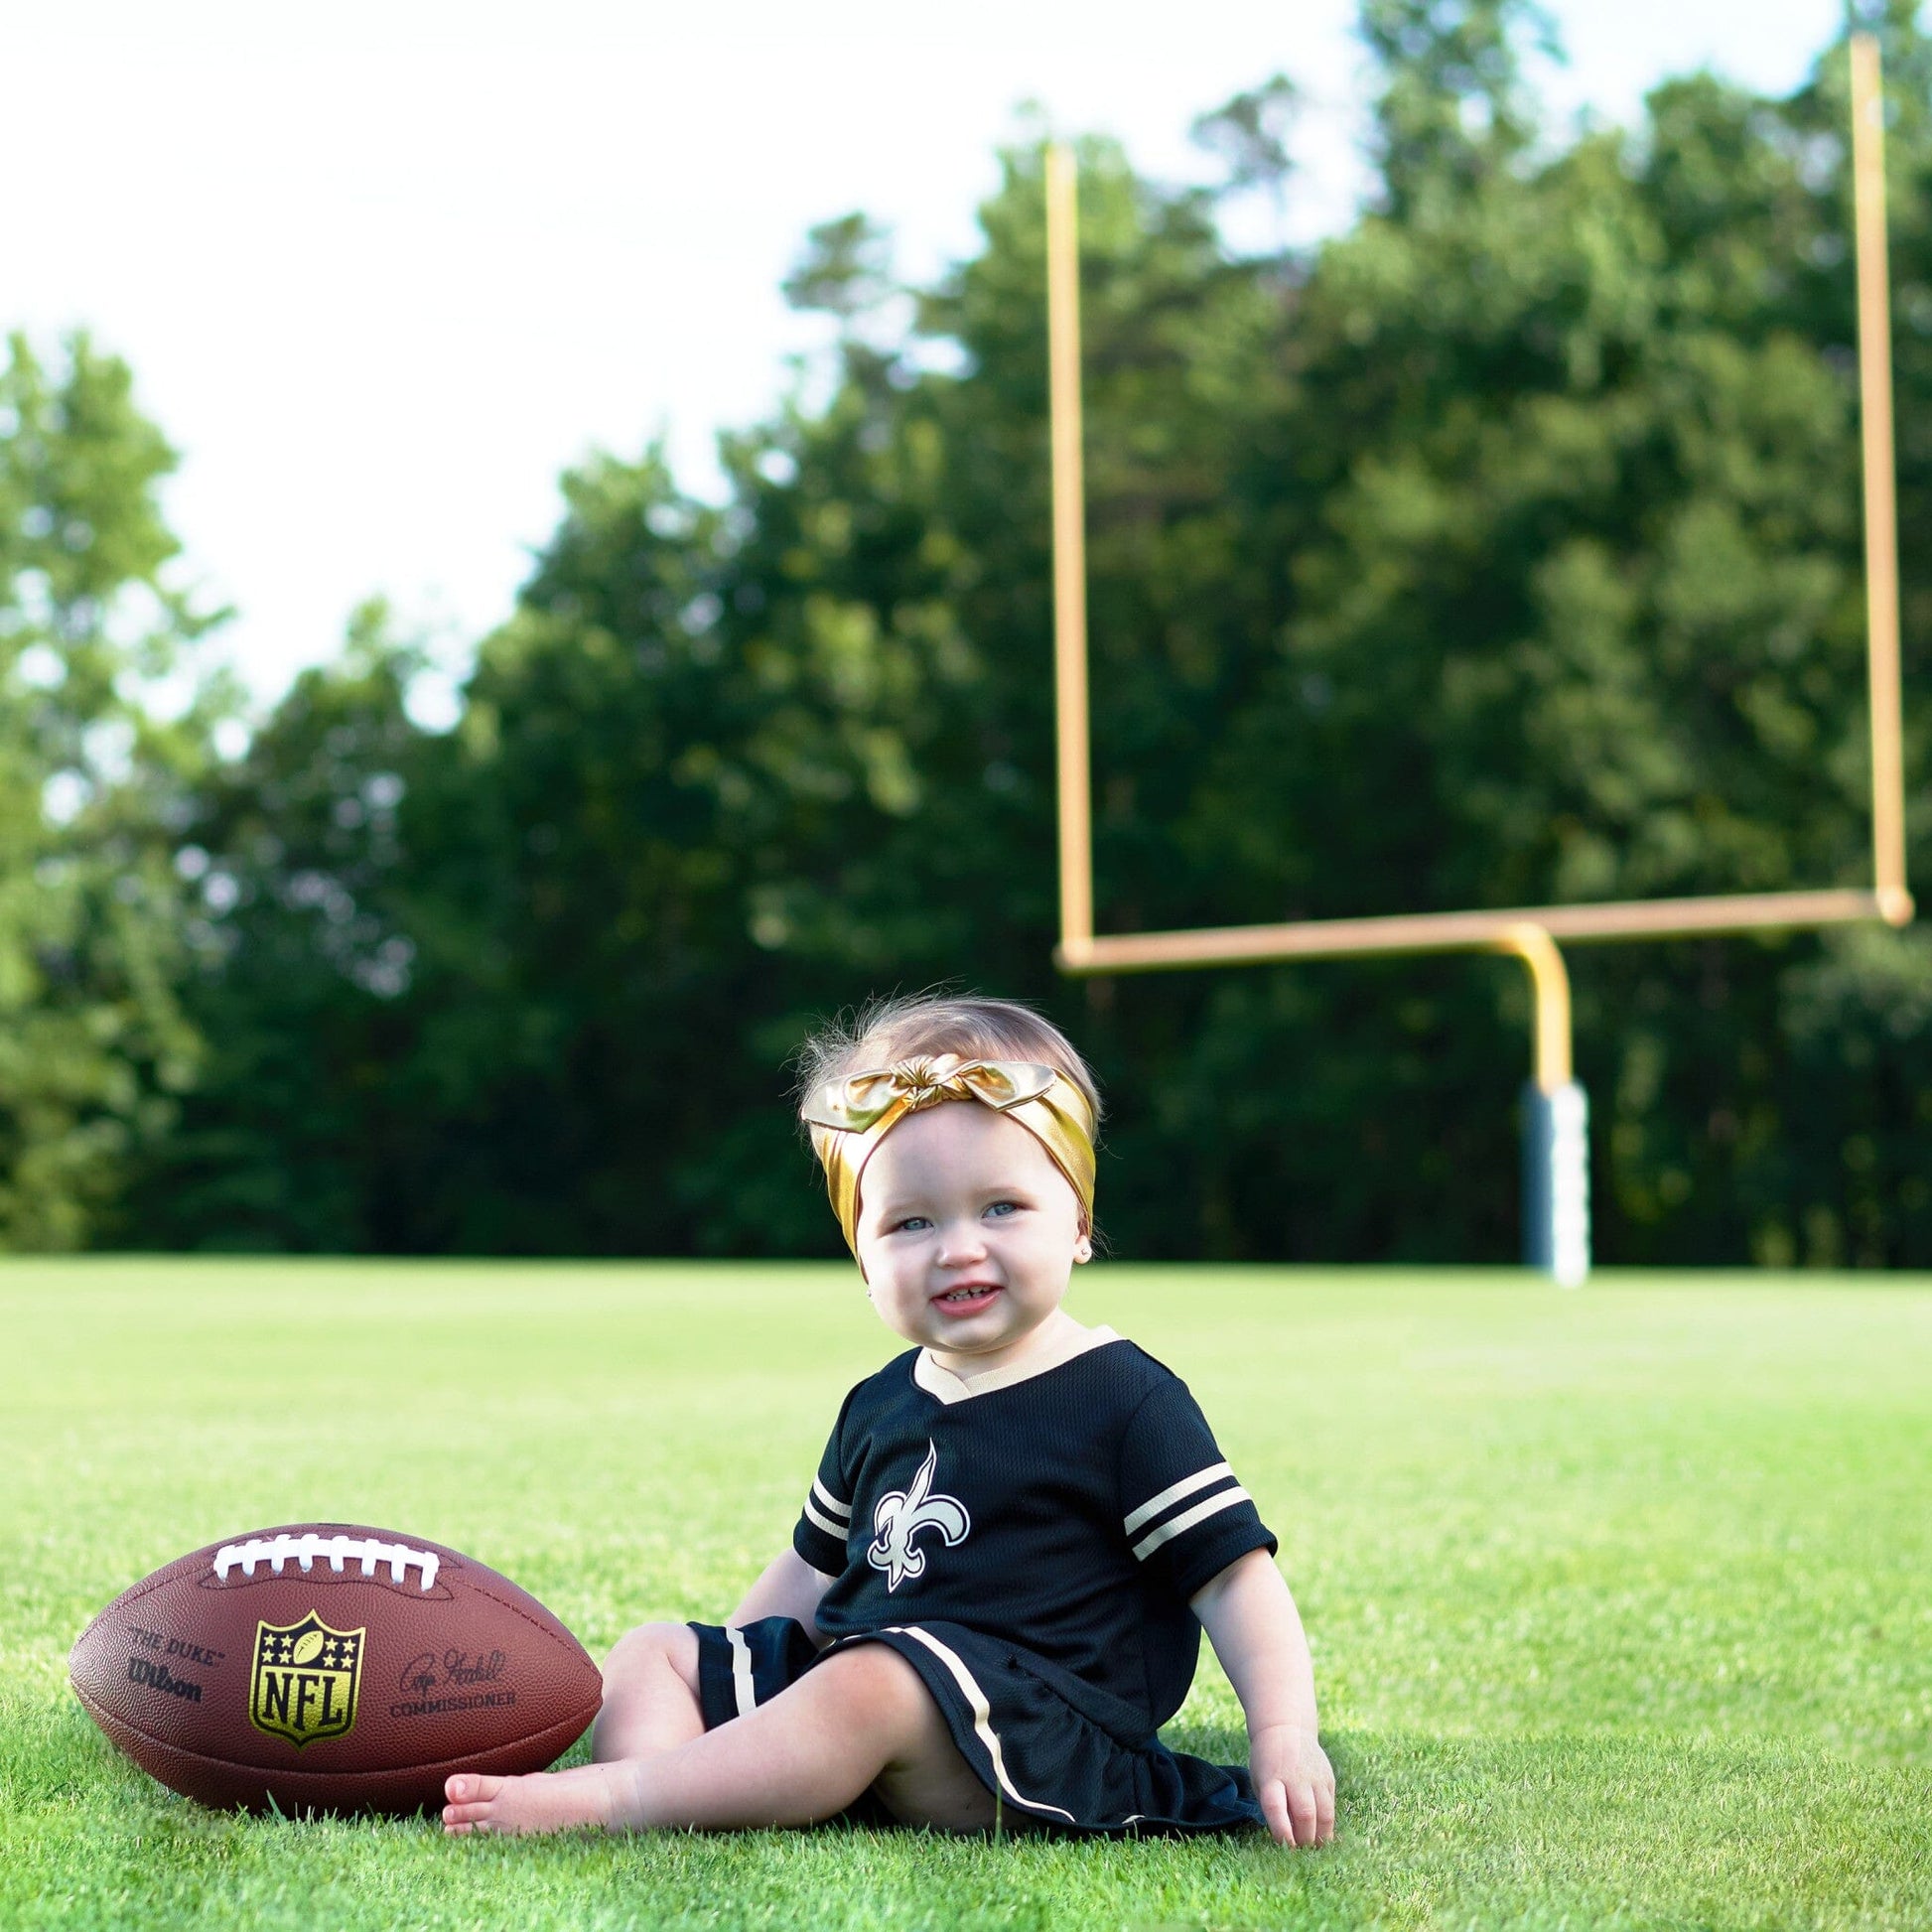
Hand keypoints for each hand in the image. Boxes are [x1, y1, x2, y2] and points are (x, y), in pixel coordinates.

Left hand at [1250, 1721, 1334, 1846]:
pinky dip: (1328, 1824)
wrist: (1285, 1728)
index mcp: (1271, 1778)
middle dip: (1304, 1839)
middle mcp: (1295, 1776)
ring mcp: (1314, 1776)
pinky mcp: (1328, 1777)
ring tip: (1315, 1848)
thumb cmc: (1267, 1762)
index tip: (1285, 1847)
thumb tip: (1287, 1838)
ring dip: (1321, 1836)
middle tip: (1301, 1851)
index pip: (1276, 1808)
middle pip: (1305, 1813)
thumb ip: (1271, 1806)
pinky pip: (1331, 1806)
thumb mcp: (1260, 1780)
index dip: (1282, 1831)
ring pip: (1324, 1813)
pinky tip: (1323, 1834)